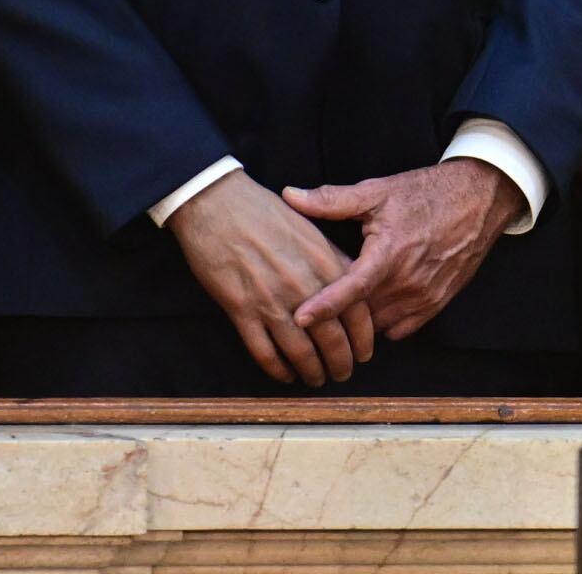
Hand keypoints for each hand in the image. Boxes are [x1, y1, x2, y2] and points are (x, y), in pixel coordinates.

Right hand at [165, 168, 372, 385]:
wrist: (217, 203)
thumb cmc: (263, 210)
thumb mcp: (309, 227)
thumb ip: (330, 257)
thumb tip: (348, 282)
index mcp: (325, 263)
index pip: (357, 312)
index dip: (363, 339)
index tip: (364, 352)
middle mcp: (304, 286)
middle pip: (332, 339)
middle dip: (341, 363)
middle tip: (341, 374)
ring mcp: (272, 300)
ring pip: (300, 352)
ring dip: (311, 372)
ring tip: (316, 379)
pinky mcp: (241, 310)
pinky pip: (264, 352)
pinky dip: (277, 369)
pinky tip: (284, 374)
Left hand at [284, 159, 520, 340]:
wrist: (480, 199)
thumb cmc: (427, 193)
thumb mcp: (379, 191)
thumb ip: (332, 199)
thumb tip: (289, 195)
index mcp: (390, 253)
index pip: (351, 288)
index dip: (324, 305)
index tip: (298, 319)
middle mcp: (408, 281)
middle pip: (360, 313)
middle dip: (336, 313)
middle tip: (314, 304)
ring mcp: (425, 296)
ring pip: (378, 325)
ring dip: (360, 319)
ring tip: (342, 306)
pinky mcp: (437, 303)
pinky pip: (400, 329)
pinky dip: (383, 322)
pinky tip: (374, 304)